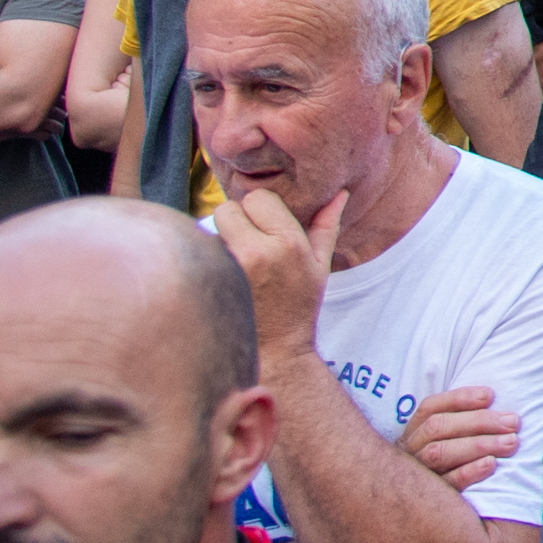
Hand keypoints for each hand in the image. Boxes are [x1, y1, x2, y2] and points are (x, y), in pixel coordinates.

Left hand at [212, 185, 345, 356]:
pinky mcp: (210, 282)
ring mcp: (230, 269)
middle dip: (236, 220)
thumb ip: (326, 225)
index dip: (261, 209)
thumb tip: (339, 193)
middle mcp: (256, 252)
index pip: (257, 198)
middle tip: (247, 239)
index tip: (266, 225)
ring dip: (221, 239)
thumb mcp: (320, 265)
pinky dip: (210, 258)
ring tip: (237, 259)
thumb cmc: (299, 305)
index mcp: (288, 243)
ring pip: (210, 230)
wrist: (275, 348)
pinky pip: (202, 253)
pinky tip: (224, 275)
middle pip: (227, 209)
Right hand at [398, 384, 520, 492]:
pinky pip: (445, 485)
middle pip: (437, 428)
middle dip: (478, 421)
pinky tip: (491, 465)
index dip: (459, 398)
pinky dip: (468, 472)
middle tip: (513, 422)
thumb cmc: (451, 471)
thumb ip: (463, 425)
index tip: (490, 395)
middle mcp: (408, 454)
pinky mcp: (426, 504)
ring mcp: (415, 479)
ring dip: (478, 444)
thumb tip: (494, 400)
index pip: (430, 408)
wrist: (427, 526)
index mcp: (413, 435)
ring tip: (511, 442)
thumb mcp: (447, 445)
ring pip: (439, 453)